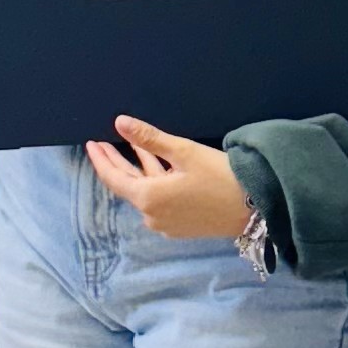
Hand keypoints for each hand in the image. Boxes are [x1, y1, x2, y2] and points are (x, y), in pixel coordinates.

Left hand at [86, 116, 250, 238]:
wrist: (257, 209)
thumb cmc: (220, 177)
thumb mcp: (183, 152)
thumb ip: (148, 138)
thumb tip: (119, 122)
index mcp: (149, 199)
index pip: (113, 178)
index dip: (100, 160)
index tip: (90, 144)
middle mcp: (153, 216)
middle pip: (126, 185)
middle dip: (114, 162)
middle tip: (100, 143)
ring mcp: (167, 223)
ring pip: (144, 191)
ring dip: (136, 168)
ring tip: (127, 144)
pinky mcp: (181, 224)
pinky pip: (158, 198)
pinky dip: (152, 179)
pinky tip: (153, 161)